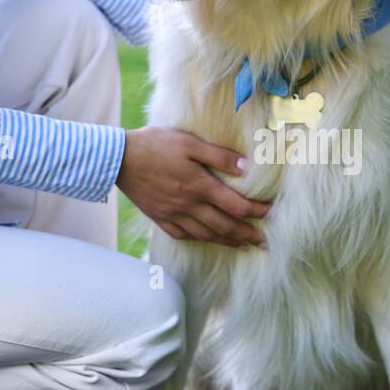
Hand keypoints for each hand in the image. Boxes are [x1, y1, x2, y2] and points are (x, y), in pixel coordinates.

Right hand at [116, 126, 269, 247]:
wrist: (118, 159)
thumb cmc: (155, 145)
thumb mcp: (189, 143)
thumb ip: (218, 156)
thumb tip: (246, 168)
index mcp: (200, 186)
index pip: (237, 206)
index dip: (257, 212)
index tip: (272, 214)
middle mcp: (189, 205)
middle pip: (225, 226)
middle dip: (248, 235)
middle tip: (265, 243)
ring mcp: (174, 215)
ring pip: (207, 234)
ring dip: (228, 241)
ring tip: (243, 245)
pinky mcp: (160, 218)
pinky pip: (184, 235)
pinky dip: (200, 240)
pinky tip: (208, 239)